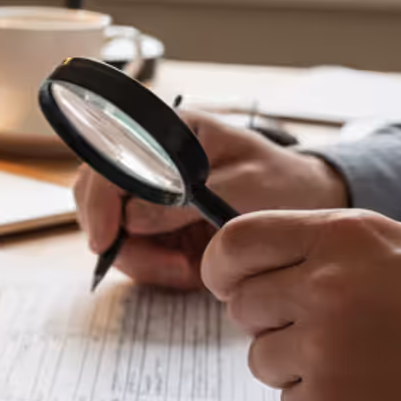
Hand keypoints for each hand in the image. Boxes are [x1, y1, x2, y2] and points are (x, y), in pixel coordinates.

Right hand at [74, 112, 348, 289]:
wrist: (305, 203)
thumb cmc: (282, 182)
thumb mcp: (243, 186)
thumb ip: (186, 200)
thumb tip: (133, 219)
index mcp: (166, 132)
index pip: (108, 160)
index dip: (99, 199)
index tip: (108, 240)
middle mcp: (147, 160)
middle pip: (95, 197)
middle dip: (118, 239)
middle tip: (165, 266)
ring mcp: (147, 194)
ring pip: (111, 232)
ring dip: (142, 260)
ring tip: (186, 269)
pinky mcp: (155, 225)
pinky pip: (134, 252)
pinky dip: (155, 269)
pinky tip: (188, 269)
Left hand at [201, 209, 400, 400]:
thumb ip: (329, 245)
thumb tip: (262, 259)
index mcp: (341, 239)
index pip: (236, 242)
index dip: (223, 267)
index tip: (229, 283)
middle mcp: (324, 289)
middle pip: (243, 307)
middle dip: (271, 320)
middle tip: (322, 328)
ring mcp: (324, 352)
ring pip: (261, 359)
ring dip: (296, 364)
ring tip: (359, 361)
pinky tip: (371, 394)